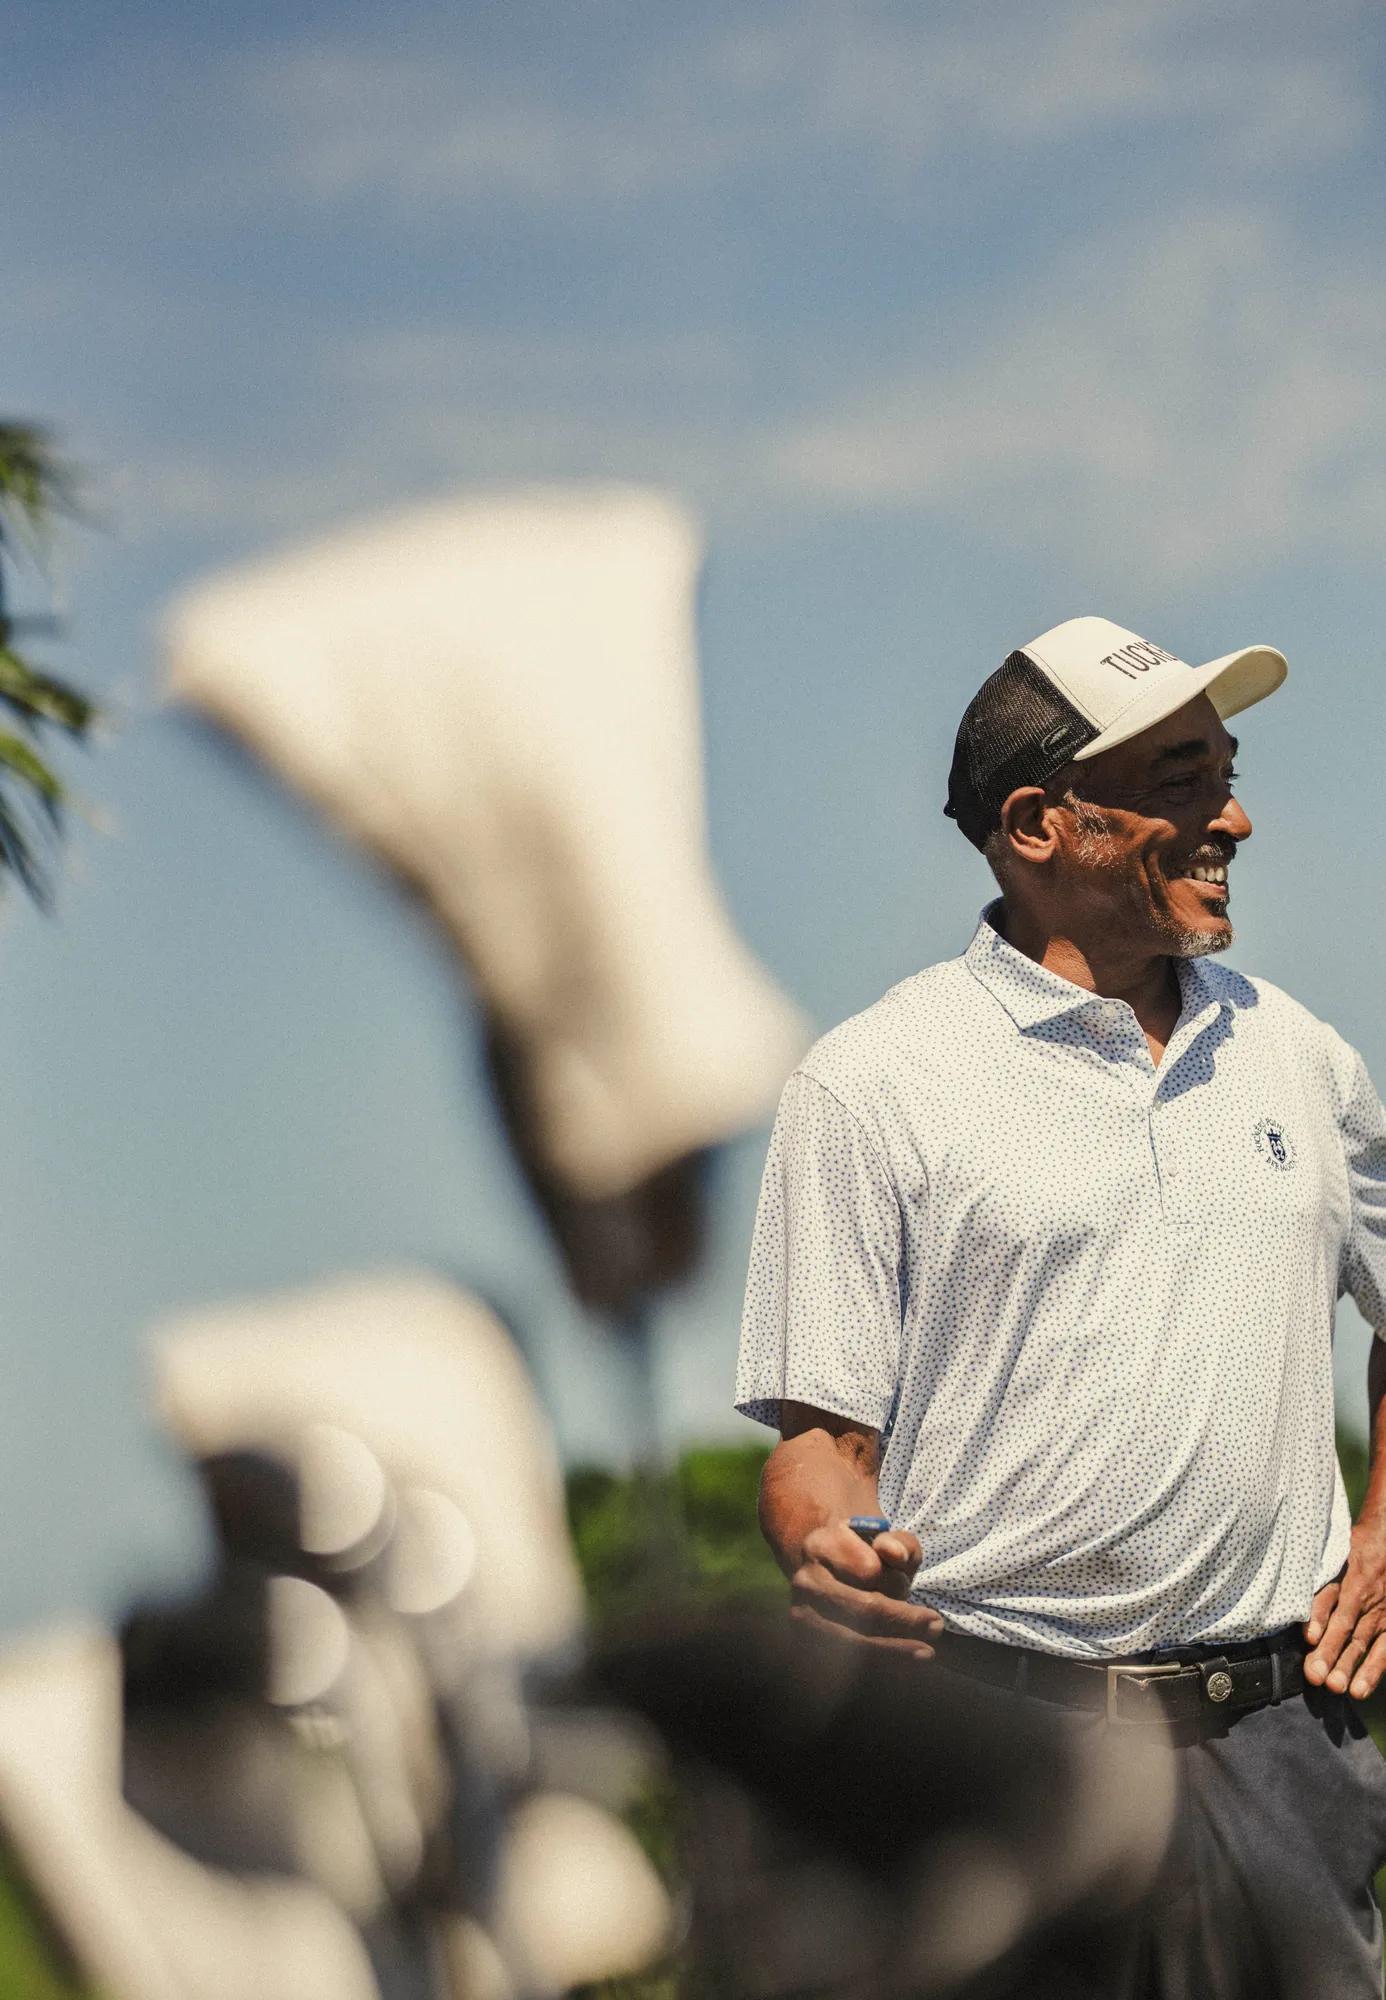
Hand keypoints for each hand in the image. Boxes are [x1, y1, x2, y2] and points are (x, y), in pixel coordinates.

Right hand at [789, 1521, 942, 1658]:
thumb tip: (895, 1554)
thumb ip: (899, 1542)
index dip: (895, 1580)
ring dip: (894, 1649)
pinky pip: (847, 1666)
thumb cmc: (865, 1557)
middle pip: (862, 1608)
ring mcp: (802, 1617)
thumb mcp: (886, 1541)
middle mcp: (805, 1581)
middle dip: (904, 1620)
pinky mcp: (807, 1647)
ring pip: (855, 1641)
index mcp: (819, 1545)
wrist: (831, 1575)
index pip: (869, 1570)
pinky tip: (903, 1665)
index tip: (906, 1581)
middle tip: (937, 1626)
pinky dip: (879, 1666)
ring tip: (927, 1653)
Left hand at [1304, 1521, 1385, 1698]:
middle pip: (1344, 1625)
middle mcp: (1363, 1593)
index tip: (1308, 1636)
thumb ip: (1318, 1576)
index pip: (1329, 1595)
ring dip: (1350, 1666)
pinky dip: (1373, 1669)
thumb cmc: (1356, 1548)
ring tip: (1337, 1688)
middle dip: (1329, 1651)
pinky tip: (1360, 1689)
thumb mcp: (1337, 1552)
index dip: (1318, 1615)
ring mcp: (1381, 1610)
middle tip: (1315, 1675)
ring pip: (1363, 1641)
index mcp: (1345, 1573)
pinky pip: (1385, 1650)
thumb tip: (1291, 1599)